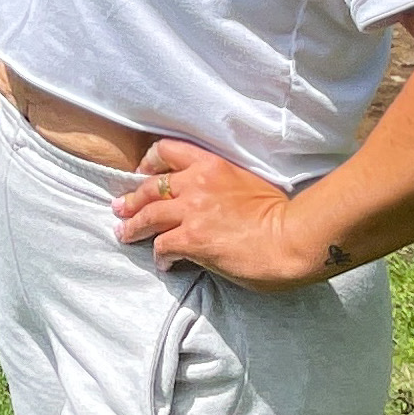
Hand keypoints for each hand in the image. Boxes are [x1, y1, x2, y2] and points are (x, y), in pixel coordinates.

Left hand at [110, 139, 320, 289]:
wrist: (293, 237)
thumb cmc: (283, 215)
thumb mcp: (249, 183)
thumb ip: (223, 186)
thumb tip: (212, 203)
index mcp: (212, 165)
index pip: (168, 150)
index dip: (150, 161)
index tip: (142, 171)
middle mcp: (196, 183)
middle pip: (150, 187)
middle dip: (132, 198)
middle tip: (120, 207)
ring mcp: (192, 212)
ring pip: (148, 216)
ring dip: (133, 227)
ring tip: (124, 234)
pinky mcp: (192, 239)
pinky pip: (163, 246)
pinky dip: (160, 256)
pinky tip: (164, 263)